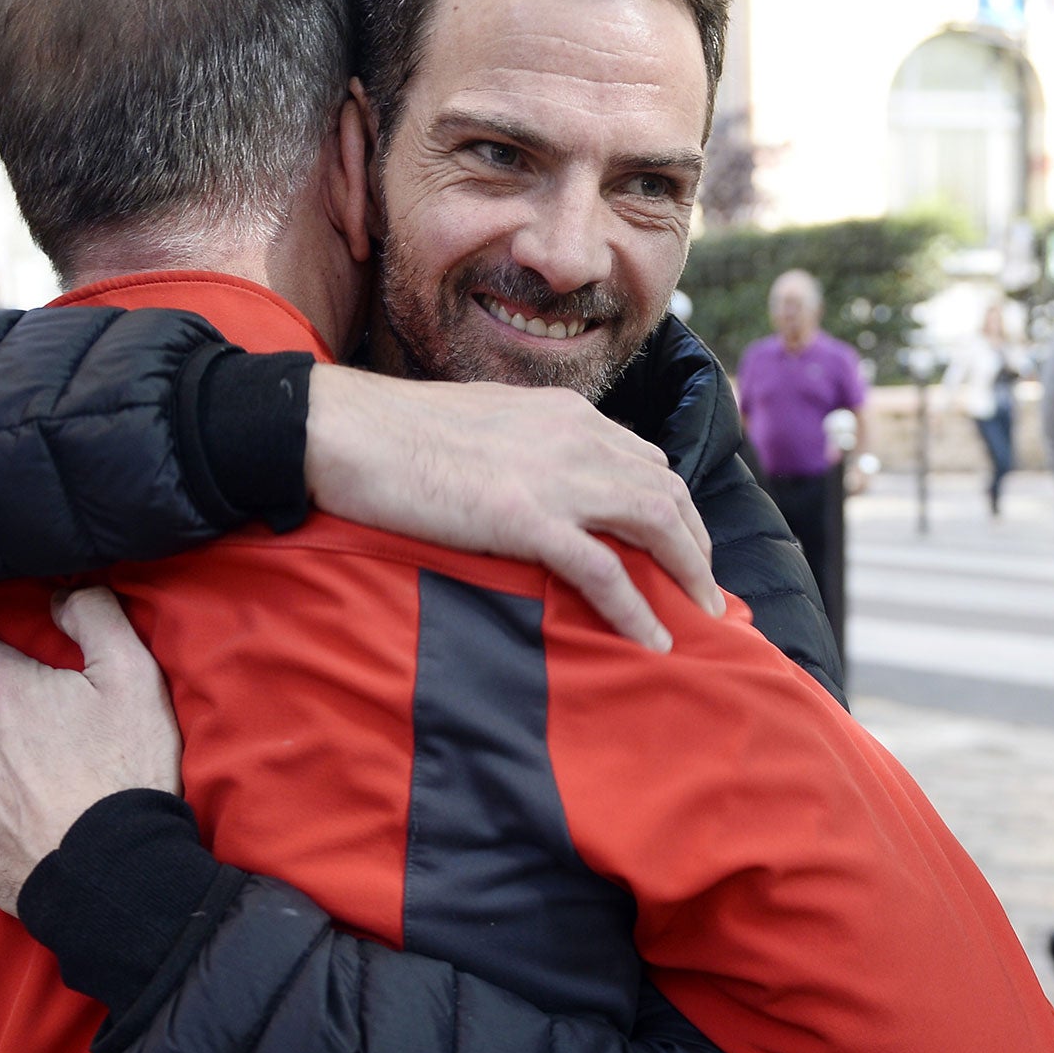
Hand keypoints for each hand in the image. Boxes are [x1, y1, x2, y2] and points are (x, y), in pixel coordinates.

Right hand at [304, 366, 723, 652]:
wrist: (348, 430)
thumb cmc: (398, 431)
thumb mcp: (483, 421)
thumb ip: (526, 445)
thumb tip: (537, 477)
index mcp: (565, 414)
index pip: (645, 458)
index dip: (673, 505)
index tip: (681, 542)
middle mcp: (575, 437)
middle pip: (667, 489)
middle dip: (697, 542)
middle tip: (705, 588)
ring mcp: (555, 477)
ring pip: (655, 522)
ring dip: (688, 572)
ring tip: (701, 615)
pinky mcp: (526, 519)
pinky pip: (604, 571)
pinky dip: (637, 608)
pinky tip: (653, 639)